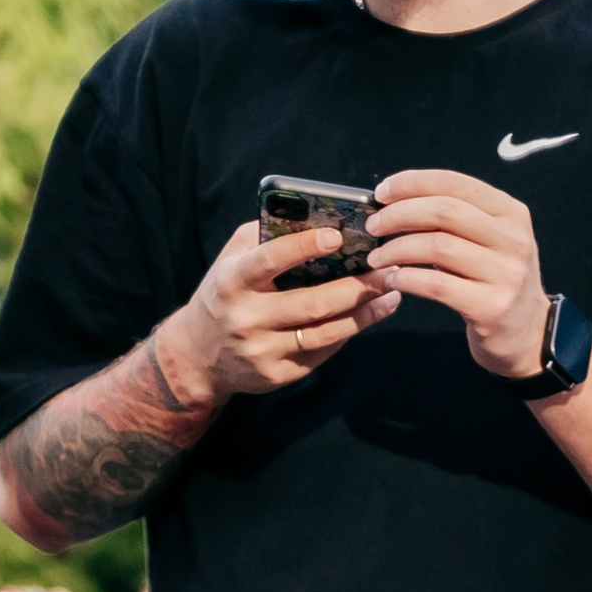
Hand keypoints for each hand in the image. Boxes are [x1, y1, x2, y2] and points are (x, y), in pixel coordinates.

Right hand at [160, 218, 397, 403]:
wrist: (200, 355)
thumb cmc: (225, 293)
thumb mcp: (232, 259)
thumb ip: (265, 236)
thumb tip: (315, 217)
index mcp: (232, 282)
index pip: (270, 261)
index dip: (304, 247)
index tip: (337, 235)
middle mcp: (246, 319)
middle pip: (312, 303)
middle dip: (356, 287)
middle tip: (387, 270)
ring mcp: (264, 351)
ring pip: (325, 332)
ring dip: (365, 313)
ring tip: (391, 293)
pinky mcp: (279, 375)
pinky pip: (323, 351)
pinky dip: (350, 331)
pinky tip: (370, 314)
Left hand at [366, 168, 563, 383]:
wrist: (527, 334)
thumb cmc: (497, 281)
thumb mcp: (490, 241)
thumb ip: (457, 218)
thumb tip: (396, 201)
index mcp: (511, 213)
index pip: (455, 184)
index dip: (412, 183)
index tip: (381, 193)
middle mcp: (513, 239)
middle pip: (444, 211)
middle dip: (399, 215)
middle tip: (373, 226)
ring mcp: (505, 274)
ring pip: (437, 247)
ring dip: (397, 249)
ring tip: (377, 258)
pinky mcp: (491, 307)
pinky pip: (437, 285)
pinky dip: (407, 279)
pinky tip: (393, 280)